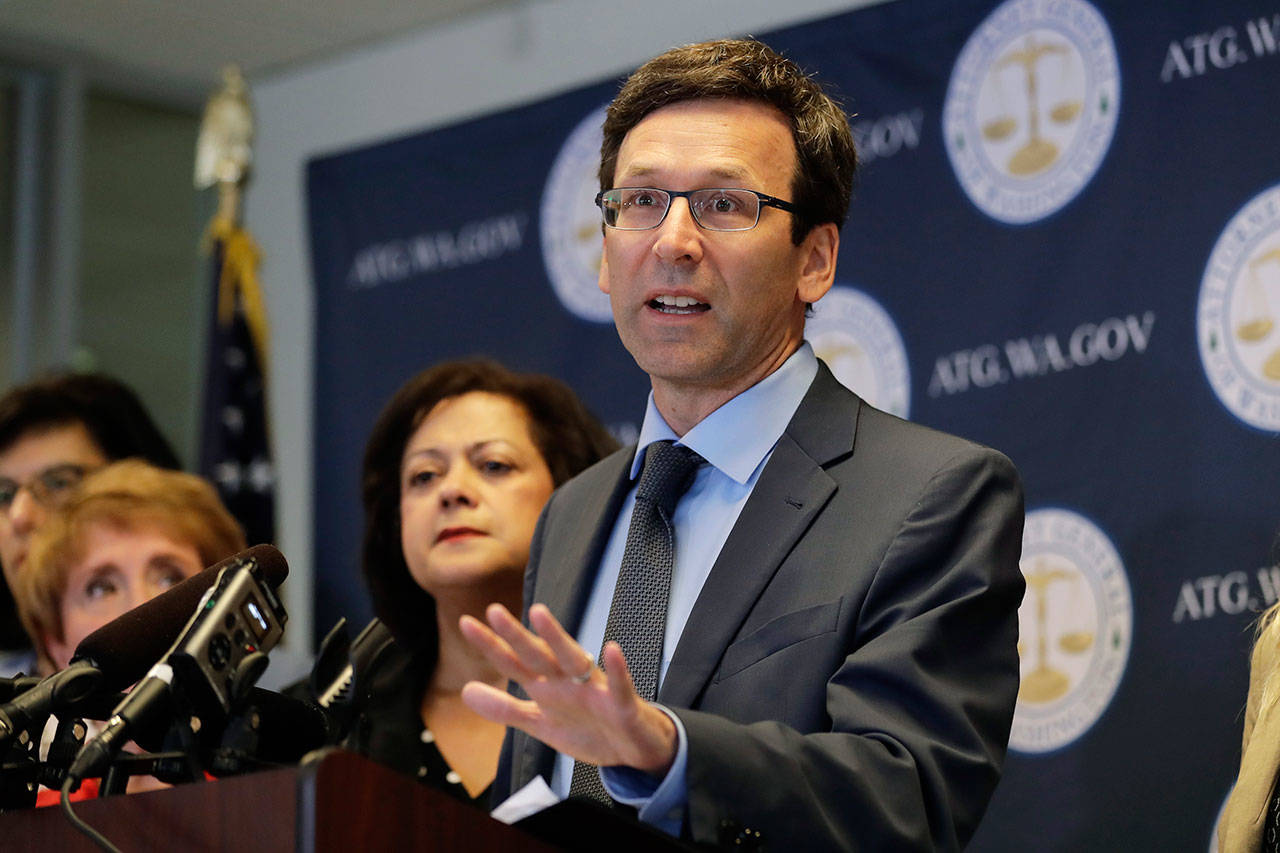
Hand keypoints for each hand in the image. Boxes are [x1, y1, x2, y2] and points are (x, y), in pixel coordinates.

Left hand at [459, 602, 677, 775]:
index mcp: (548, 687)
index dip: (491, 646)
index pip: (514, 664)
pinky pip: (619, 686)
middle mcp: (568, 681)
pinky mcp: (622, 705)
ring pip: (574, 660)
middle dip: (517, 636)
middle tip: (494, 612)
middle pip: (539, 656)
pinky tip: (611, 651)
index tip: (466, 623)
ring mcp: (595, 690)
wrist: (634, 750)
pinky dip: (617, 670)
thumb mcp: (540, 723)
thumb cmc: (589, 728)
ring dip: (558, 639)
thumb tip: (466, 690)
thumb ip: (505, 708)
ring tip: (539, 615)